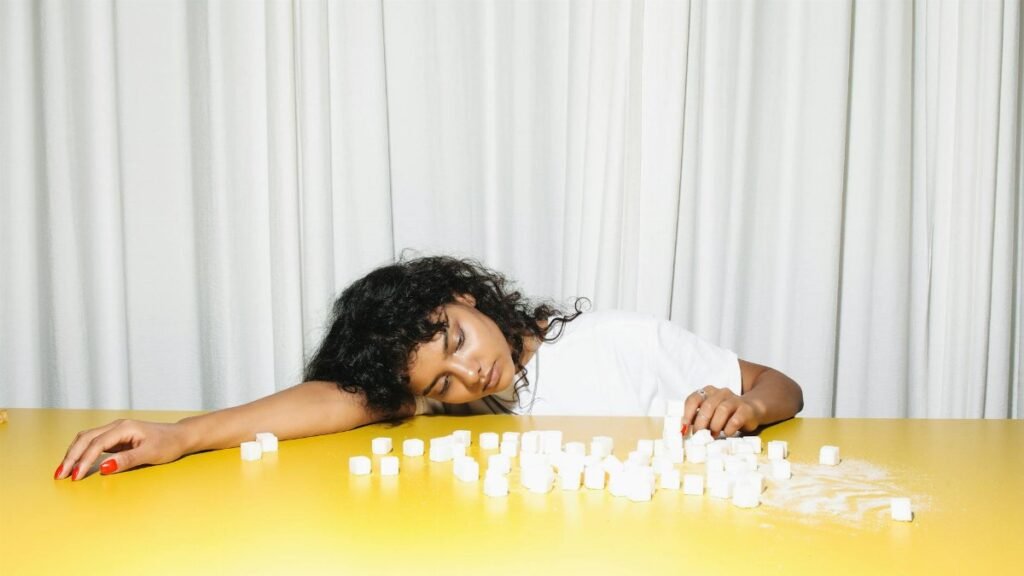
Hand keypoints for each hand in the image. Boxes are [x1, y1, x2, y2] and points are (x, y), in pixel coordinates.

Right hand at [54, 419, 188, 479]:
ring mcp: (115, 431)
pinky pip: (93, 443)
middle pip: (86, 439)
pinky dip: (82, 452)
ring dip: (74, 453)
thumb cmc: (168, 444)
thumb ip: (127, 460)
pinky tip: (76, 463)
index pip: (96, 444)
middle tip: (60, 475)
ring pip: (86, 439)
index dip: (83, 460)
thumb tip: (102, 467)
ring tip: (63, 471)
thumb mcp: (150, 454)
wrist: (180, 436)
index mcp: (124, 428)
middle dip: (71, 457)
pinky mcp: (116, 437)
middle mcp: (116, 426)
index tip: (75, 477)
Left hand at [683, 385, 762, 437]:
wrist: (753, 409)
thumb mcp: (711, 413)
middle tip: (699, 435)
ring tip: (713, 435)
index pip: (694, 398)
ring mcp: (735, 400)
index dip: (687, 413)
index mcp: (709, 392)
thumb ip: (699, 417)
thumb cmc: (727, 413)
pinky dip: (729, 428)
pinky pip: (736, 419)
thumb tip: (685, 430)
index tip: (685, 427)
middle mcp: (721, 393)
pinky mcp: (746, 410)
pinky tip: (726, 433)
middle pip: (708, 405)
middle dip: (701, 423)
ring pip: (722, 410)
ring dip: (715, 425)